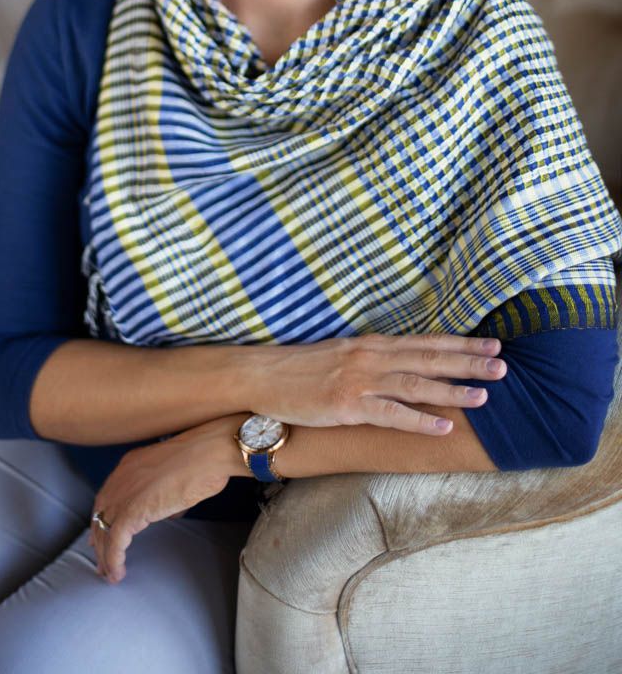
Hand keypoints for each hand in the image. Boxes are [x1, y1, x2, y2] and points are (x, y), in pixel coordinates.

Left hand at [87, 414, 242, 583]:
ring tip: (110, 574)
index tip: (100, 537)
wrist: (208, 454)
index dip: (102, 518)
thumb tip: (168, 512)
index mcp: (130, 465)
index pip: (107, 496)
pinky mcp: (133, 510)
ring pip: (104, 530)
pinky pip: (115, 541)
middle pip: (100, 513)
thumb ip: (165, 493)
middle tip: (101, 563)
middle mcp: (121, 477)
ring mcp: (125, 493)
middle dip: (99, 540)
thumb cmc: (203, 460)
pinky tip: (118, 573)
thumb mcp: (175, 475)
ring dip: (105, 555)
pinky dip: (114, 559)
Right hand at [250, 332, 506, 435]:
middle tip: (503, 365)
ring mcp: (359, 380)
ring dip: (451, 389)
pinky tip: (442, 426)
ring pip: (415, 384)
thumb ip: (374, 359)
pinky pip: (389, 413)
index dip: (460, 344)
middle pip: (428, 358)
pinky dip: (418, 419)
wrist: (264, 375)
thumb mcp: (343, 354)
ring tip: (484, 396)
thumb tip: (405, 364)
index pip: (425, 342)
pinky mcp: (346, 404)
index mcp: (372, 344)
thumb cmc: (302, 368)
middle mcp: (370, 357)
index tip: (492, 344)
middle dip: (468, 362)